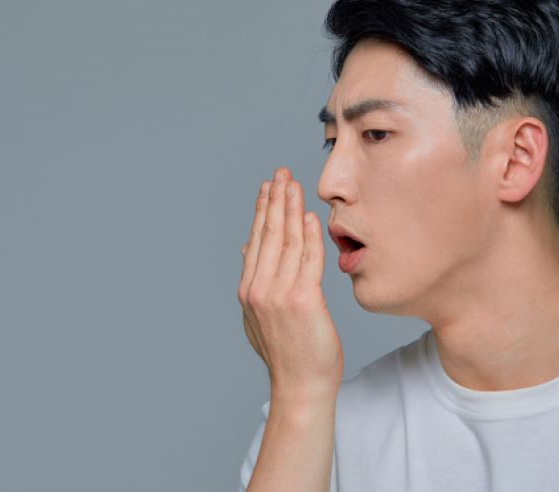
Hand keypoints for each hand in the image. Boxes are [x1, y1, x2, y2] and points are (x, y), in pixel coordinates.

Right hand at [238, 167, 343, 403]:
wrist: (301, 385)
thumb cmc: (288, 352)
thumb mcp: (260, 315)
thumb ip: (255, 280)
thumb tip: (247, 249)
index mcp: (248, 290)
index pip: (256, 240)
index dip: (262, 210)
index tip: (268, 187)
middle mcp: (258, 289)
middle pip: (268, 234)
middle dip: (275, 200)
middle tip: (281, 173)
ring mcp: (278, 295)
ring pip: (286, 242)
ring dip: (291, 209)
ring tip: (295, 185)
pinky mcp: (302, 301)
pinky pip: (308, 260)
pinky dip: (309, 235)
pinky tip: (311, 217)